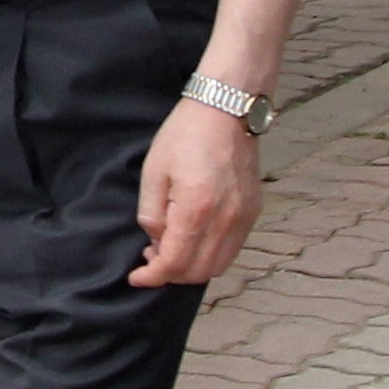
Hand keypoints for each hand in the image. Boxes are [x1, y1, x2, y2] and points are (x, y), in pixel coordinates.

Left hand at [132, 97, 260, 286]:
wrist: (225, 111)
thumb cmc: (185, 136)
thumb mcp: (153, 172)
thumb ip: (151, 214)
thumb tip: (156, 242)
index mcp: (196, 208)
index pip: (175, 263)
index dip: (152, 277)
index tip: (136, 277)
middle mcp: (226, 220)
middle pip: (198, 272)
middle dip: (170, 274)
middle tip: (150, 259)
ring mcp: (244, 218)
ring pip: (218, 266)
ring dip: (191, 268)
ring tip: (170, 248)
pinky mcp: (252, 212)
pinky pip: (232, 250)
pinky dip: (210, 255)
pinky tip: (193, 239)